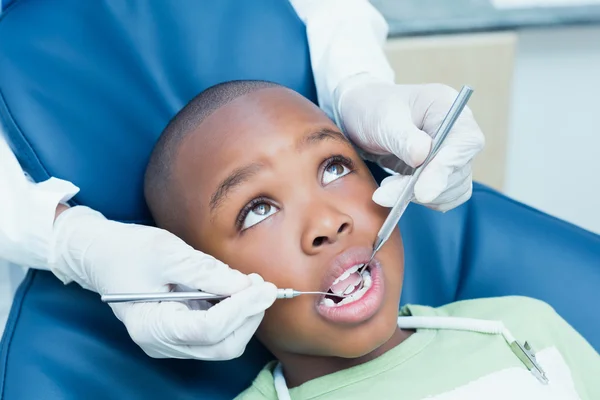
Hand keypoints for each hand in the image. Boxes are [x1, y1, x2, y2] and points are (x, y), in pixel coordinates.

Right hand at [49, 206, 276, 359]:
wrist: (101, 254)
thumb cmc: (127, 250)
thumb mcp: (167, 253)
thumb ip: (208, 272)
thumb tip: (246, 286)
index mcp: (152, 327)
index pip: (210, 329)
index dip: (242, 309)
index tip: (265, 288)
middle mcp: (162, 343)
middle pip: (222, 345)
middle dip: (249, 317)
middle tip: (264, 286)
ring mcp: (171, 341)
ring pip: (223, 343)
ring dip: (245, 317)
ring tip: (253, 285)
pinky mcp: (180, 331)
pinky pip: (216, 332)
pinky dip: (234, 314)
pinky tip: (239, 291)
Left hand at [334, 74, 484, 211]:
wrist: (361, 117)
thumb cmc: (373, 110)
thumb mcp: (382, 119)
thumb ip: (403, 138)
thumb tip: (422, 157)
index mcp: (447, 107)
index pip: (464, 141)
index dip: (446, 168)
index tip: (422, 191)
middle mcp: (457, 130)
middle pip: (458, 169)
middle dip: (421, 186)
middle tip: (384, 194)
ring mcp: (453, 153)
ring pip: (452, 188)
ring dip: (417, 195)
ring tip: (386, 187)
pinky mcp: (444, 173)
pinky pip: (444, 197)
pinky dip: (420, 199)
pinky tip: (397, 190)